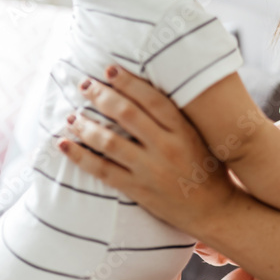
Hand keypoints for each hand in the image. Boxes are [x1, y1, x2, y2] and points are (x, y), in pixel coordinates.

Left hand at [59, 66, 240, 234]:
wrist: (215, 210)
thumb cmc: (208, 169)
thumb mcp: (198, 137)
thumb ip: (175, 117)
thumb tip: (144, 92)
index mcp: (183, 130)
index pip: (151, 98)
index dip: (128, 82)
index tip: (109, 69)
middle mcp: (166, 147)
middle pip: (127, 114)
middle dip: (101, 96)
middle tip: (84, 85)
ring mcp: (150, 169)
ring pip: (110, 141)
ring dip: (86, 125)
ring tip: (72, 115)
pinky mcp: (137, 190)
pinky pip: (102, 170)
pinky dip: (80, 156)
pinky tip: (64, 144)